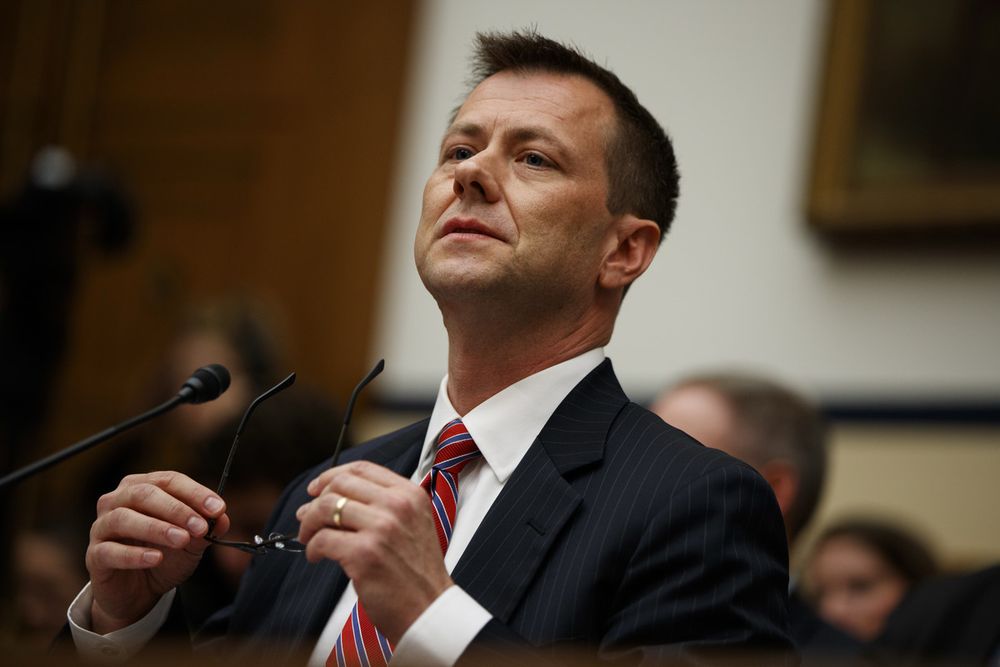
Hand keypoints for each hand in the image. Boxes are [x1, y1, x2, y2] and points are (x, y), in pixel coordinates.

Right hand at [86, 471, 228, 633]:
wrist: (139, 593)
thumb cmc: (164, 557)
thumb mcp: (191, 543)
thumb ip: (206, 529)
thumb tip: (223, 518)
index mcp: (142, 488)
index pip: (169, 480)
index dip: (195, 493)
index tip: (218, 508)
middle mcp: (118, 501)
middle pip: (144, 494)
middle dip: (176, 509)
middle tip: (201, 526)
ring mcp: (102, 527)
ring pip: (124, 518)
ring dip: (156, 528)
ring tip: (181, 540)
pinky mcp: (94, 555)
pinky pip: (110, 550)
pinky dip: (134, 554)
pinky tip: (155, 558)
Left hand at [296, 461, 450, 643]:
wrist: (430, 609)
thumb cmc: (417, 572)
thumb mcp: (413, 524)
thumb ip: (383, 505)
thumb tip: (330, 497)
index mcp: (410, 494)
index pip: (362, 468)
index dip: (331, 475)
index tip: (316, 489)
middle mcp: (397, 506)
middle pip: (339, 484)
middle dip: (315, 501)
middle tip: (306, 518)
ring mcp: (381, 529)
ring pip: (325, 508)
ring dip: (308, 524)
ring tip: (309, 538)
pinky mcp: (364, 554)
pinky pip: (322, 539)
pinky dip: (312, 548)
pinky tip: (316, 556)